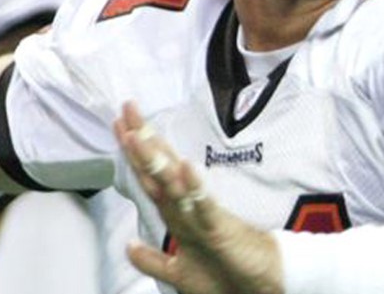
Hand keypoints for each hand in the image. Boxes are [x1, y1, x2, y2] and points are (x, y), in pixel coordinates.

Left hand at [115, 102, 282, 293]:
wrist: (264, 285)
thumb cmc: (226, 275)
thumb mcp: (179, 270)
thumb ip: (153, 259)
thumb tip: (129, 245)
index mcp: (178, 214)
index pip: (151, 176)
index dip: (134, 152)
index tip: (119, 125)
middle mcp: (188, 207)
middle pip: (159, 168)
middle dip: (141, 139)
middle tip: (126, 107)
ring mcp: (203, 214)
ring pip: (174, 182)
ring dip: (156, 158)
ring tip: (139, 134)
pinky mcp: (220, 227)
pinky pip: (205, 205)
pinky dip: (195, 185)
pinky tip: (185, 165)